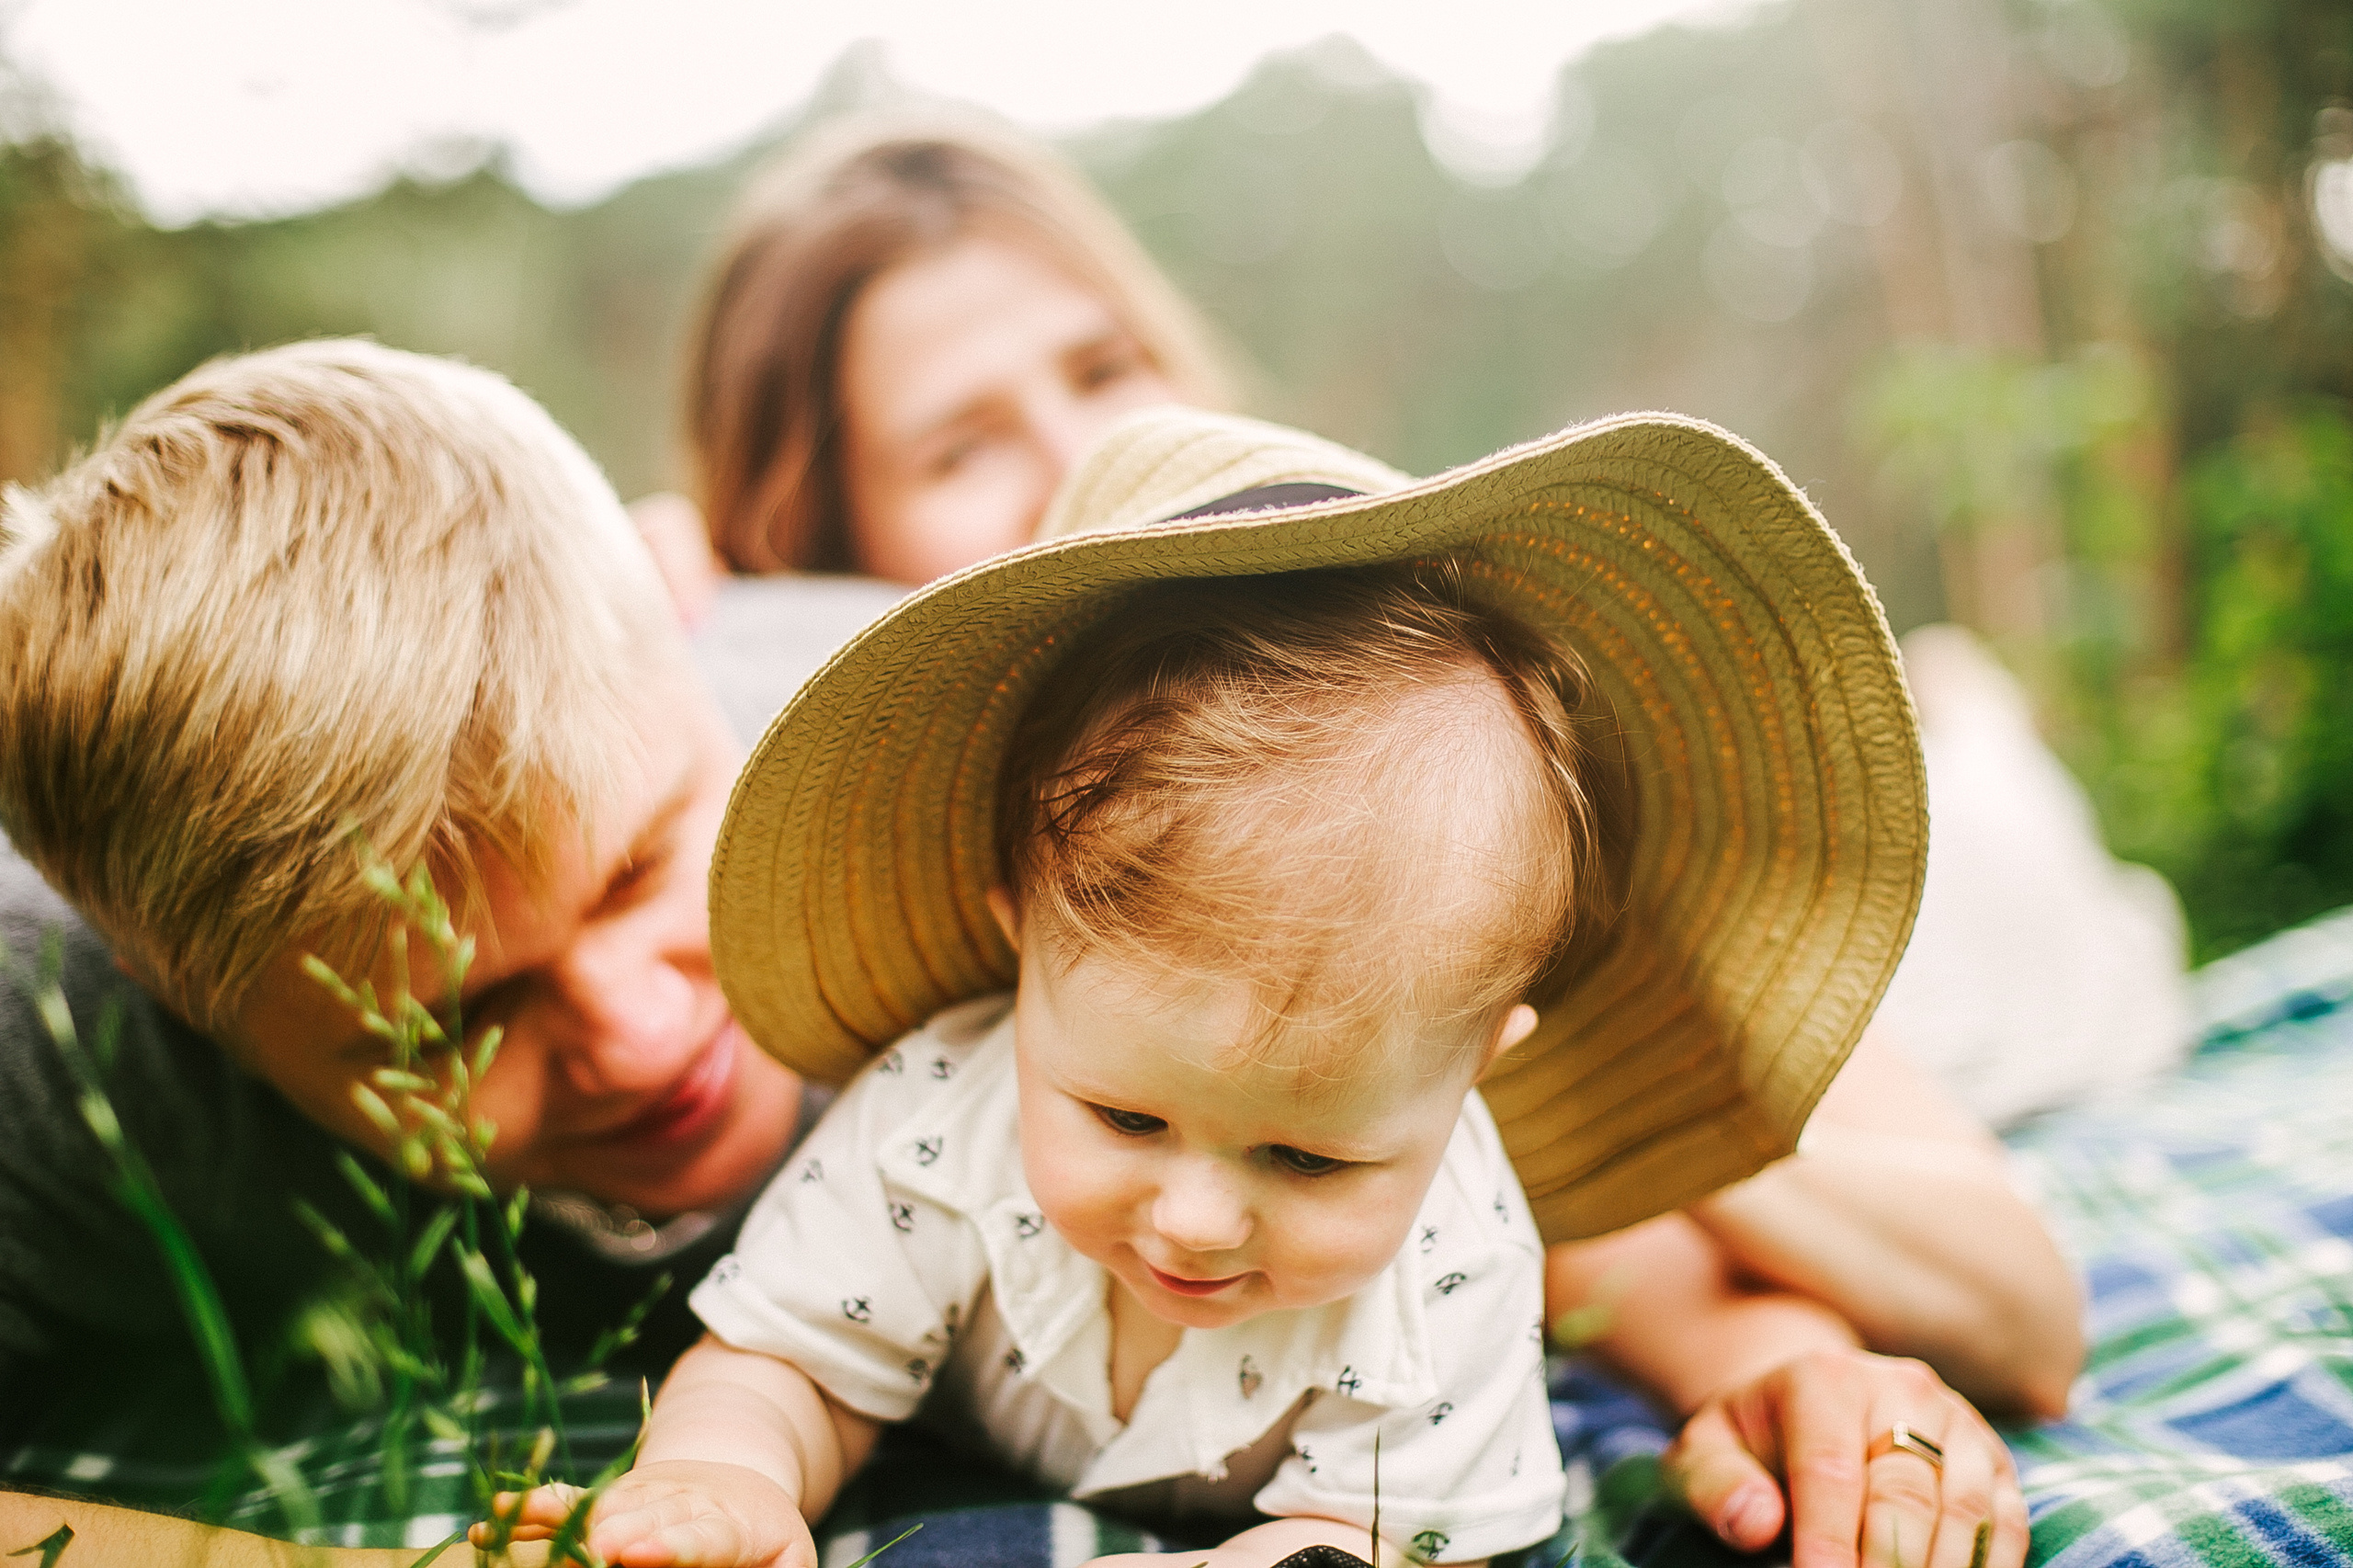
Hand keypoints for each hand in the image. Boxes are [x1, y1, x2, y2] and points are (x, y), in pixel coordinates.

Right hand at [472, 1459, 817, 1567]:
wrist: (739, 1485)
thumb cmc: (764, 1542)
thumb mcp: (789, 1560)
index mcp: (731, 1524)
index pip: (702, 1536)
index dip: (671, 1545)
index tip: (637, 1554)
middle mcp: (682, 1503)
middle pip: (645, 1521)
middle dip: (615, 1536)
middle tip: (594, 1552)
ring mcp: (643, 1496)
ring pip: (602, 1508)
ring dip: (568, 1525)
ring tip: (529, 1540)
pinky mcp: (610, 1498)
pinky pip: (569, 1502)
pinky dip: (534, 1510)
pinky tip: (496, 1517)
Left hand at [1665, 1346, 2026, 1567]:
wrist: (1804, 1406)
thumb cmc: (1749, 1443)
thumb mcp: (1706, 1451)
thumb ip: (1717, 1484)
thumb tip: (1755, 1522)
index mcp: (1823, 1380)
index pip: (1829, 1471)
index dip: (1827, 1542)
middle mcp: (1900, 1389)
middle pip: (1904, 1497)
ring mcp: (1954, 1422)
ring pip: (1964, 1512)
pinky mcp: (1992, 1458)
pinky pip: (2006, 1521)